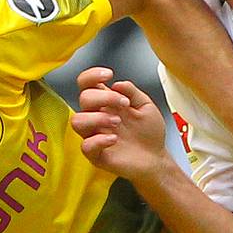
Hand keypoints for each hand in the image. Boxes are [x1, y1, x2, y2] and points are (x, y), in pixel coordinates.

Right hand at [71, 67, 174, 184]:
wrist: (156, 158)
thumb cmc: (149, 133)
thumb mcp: (146, 106)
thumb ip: (132, 92)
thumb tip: (117, 84)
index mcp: (106, 102)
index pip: (87, 84)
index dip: (91, 76)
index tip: (108, 75)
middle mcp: (97, 116)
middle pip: (83, 98)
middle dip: (103, 97)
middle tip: (123, 104)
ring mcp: (94, 135)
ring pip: (77, 121)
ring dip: (97, 118)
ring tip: (117, 122)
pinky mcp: (96, 154)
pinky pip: (86, 146)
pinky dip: (99, 140)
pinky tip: (114, 139)